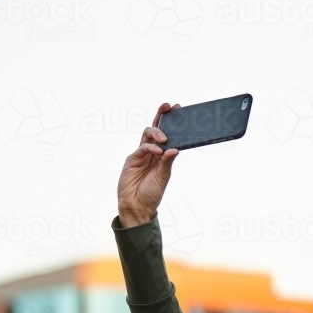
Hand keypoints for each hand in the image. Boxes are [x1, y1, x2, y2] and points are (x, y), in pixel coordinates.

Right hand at [116, 102, 180, 227]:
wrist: (137, 206)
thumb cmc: (151, 193)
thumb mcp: (163, 177)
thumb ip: (168, 162)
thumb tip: (175, 148)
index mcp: (162, 155)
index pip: (167, 134)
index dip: (171, 122)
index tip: (179, 109)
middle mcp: (152, 152)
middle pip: (156, 129)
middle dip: (162, 116)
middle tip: (169, 106)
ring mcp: (141, 154)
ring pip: (148, 135)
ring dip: (157, 132)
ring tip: (165, 138)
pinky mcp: (132, 159)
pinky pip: (142, 148)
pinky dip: (150, 147)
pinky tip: (157, 151)